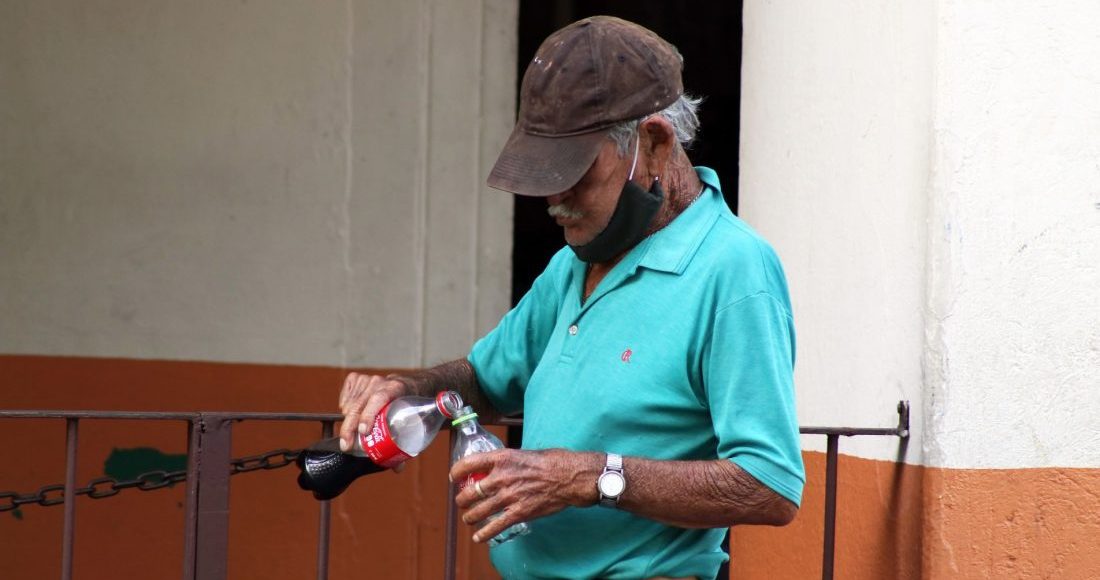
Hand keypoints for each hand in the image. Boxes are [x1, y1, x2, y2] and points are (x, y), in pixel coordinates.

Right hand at [338, 372, 408, 452]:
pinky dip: (344, 405)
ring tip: (352, 432)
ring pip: (350, 402)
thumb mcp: (411, 419)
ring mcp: (367, 379)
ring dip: (348, 419)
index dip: (369, 415)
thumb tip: (397, 468)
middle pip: (360, 404)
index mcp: (396, 389)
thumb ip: (404, 442)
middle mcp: (380, 382)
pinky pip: (345, 394)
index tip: (363, 431)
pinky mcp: (356, 378)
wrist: (406, 386)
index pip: (379, 399)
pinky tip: (350, 412)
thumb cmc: (408, 406)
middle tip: (346, 445)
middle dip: (350, 427)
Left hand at [449, 448, 601, 542]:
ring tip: (469, 518)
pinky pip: (495, 526)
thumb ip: (507, 461)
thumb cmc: (551, 462)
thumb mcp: (524, 453)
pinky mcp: (518, 513)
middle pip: (470, 492)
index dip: (456, 472)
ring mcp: (509, 496)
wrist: (569, 477)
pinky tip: (478, 537)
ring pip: (478, 511)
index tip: (454, 477)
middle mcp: (501, 477)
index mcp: (502, 458)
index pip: (468, 464)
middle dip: (462, 499)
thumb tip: (498, 467)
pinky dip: (484, 534)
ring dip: (470, 517)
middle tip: (462, 502)